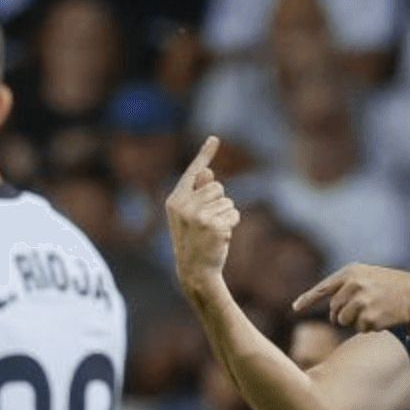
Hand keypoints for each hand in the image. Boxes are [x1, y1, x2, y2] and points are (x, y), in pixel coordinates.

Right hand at [165, 137, 239, 291]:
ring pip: (227, 200)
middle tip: (208, 224)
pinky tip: (220, 237)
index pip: (193, 172)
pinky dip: (232, 224)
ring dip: (226, 215)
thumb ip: (198, 194)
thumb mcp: (191, 217)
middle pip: (216, 187)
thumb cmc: (194, 242)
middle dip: (218, 203)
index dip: (204, 155)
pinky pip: (234, 214)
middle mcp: (184, 205)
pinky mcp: (214, 224)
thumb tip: (209, 172)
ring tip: (213, 232)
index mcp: (175, 200)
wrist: (195, 271)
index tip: (215, 138)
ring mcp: (198, 215)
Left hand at [291, 264, 409, 332]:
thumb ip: (348, 287)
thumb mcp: (369, 277)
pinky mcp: (368, 316)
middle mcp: (352, 284)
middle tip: (362, 311)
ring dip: (357, 322)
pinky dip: (370, 327)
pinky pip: (360, 329)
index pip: (323, 288)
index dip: (307, 299)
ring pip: (344, 321)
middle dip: (343, 315)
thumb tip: (332, 310)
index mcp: (351, 272)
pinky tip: (383, 317)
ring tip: (375, 311)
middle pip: (333, 310)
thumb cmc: (393, 287)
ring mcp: (360, 300)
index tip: (295, 308)